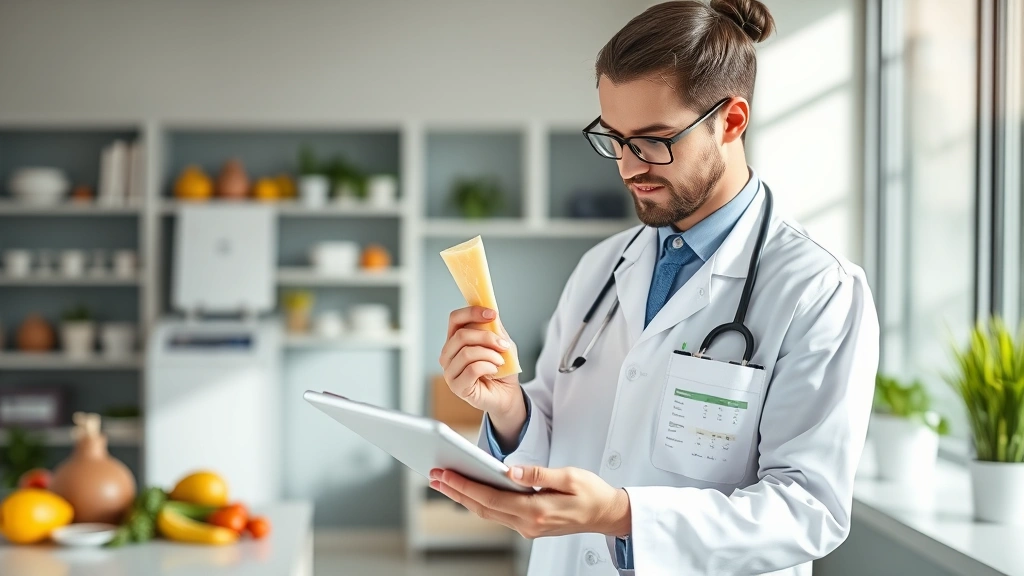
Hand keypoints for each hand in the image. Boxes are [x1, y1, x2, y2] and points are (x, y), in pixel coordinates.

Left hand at [428, 465, 631, 539]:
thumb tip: (511, 470)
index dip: (465, 486)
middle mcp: (528, 524)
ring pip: (487, 513)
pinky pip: (497, 514)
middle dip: (456, 492)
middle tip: (434, 476)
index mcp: (537, 510)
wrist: (607, 515)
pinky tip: (470, 490)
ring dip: (464, 498)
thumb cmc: (592, 493)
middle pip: (483, 508)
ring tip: (445, 482)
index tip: (446, 474)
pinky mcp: (528, 526)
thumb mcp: (570, 476)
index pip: (491, 498)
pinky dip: (480, 502)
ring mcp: (527, 528)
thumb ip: (539, 473)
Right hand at [438, 306, 521, 416]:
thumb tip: (490, 308)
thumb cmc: (502, 368)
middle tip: (503, 345)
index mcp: (455, 340)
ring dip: (490, 355)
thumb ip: (494, 327)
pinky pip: (472, 369)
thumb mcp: (501, 342)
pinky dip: (488, 367)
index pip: (455, 319)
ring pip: (467, 353)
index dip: (472, 312)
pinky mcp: (457, 387)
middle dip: (487, 338)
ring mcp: (450, 371)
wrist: (507, 393)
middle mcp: (448, 355)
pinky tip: (494, 371)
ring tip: (500, 361)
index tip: (492, 314)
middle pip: (461, 335)